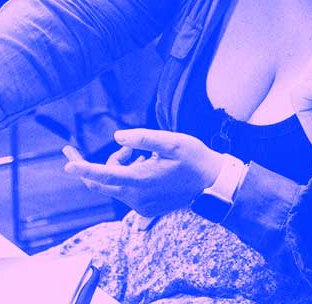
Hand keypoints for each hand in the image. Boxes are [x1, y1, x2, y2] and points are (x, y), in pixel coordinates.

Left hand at [64, 130, 224, 216]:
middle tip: (128, 146)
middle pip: (103, 182)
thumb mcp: (173, 142)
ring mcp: (140, 205)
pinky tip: (150, 165)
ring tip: (147, 154)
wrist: (212, 184)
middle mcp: (136, 197)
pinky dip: (130, 174)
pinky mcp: (145, 207)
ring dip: (122, 165)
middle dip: (105, 162)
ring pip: (115, 184)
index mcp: (141, 181)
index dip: (84, 168)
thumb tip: (117, 137)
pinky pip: (125, 190)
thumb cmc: (194, 159)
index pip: (104, 175)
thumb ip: (144, 138)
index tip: (67, 164)